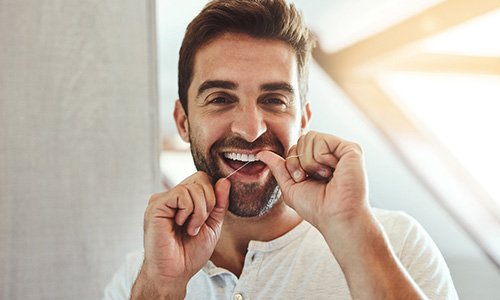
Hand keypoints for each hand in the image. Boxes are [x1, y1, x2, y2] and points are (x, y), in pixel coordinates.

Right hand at [133, 172, 229, 297]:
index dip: (214, 195)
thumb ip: (219, 203)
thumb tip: (224, 181)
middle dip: (209, 203)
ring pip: (193, 187)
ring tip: (190, 229)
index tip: (208, 218)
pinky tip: (181, 225)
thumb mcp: (213, 225)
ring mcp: (163, 199)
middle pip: (201, 178)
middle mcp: (172, 197)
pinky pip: (181, 193)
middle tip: (198, 225)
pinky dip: (188, 211)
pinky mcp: (156, 205)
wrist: (175, 273)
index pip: (204, 179)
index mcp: (184, 200)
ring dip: (199, 212)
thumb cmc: (190, 253)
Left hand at [257, 131, 368, 231]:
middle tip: (312, 178)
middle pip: (302, 138)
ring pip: (310, 137)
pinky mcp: (351, 149)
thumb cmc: (316, 207)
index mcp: (319, 160)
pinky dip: (320, 158)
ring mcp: (341, 150)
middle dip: (299, 161)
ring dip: (310, 162)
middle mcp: (331, 153)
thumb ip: (278, 167)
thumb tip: (261, 153)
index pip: (296, 146)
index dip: (293, 163)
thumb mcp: (290, 186)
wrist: (334, 217)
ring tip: (325, 176)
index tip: (303, 180)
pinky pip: (322, 140)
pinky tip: (333, 172)